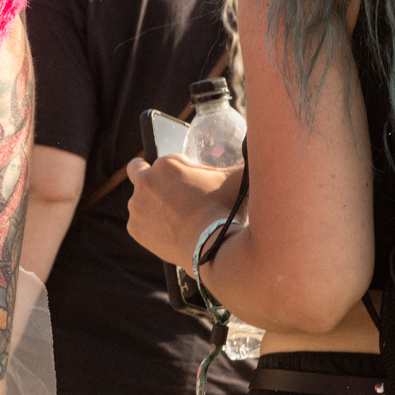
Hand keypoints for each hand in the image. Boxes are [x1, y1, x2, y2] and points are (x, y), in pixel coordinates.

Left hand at [125, 154, 243, 268]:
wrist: (211, 246)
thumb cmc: (224, 209)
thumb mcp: (236, 179)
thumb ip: (244, 161)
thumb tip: (260, 149)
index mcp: (166, 164)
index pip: (167, 161)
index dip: (179, 171)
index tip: (190, 184)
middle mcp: (144, 182)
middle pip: (138, 170)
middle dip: (149, 177)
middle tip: (167, 191)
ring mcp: (136, 206)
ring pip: (139, 200)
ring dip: (151, 204)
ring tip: (173, 216)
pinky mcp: (134, 228)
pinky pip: (138, 222)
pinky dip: (149, 225)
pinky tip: (167, 230)